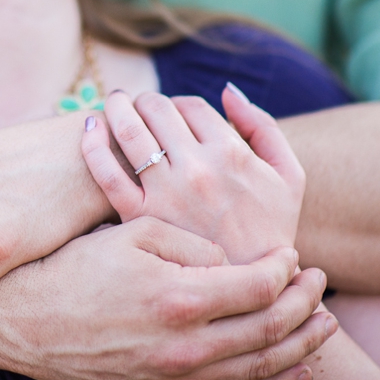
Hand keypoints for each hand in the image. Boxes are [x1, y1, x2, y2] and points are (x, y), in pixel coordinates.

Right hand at [0, 217, 337, 379]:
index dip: (283, 268)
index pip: (259, 286)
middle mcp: (185, 348)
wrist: (24, 321)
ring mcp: (176, 379)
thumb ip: (191, 243)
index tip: (290, 254)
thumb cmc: (74, 268)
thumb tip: (231, 261)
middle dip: (304, 304)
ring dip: (300, 345)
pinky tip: (291, 368)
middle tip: (320, 283)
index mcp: (179, 299)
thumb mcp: (131, 234)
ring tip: (322, 324)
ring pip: (260, 368)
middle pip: (271, 330)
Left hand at [81, 85, 304, 262]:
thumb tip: (228, 91)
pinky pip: (106, 172)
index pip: (190, 105)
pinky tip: (90, 128)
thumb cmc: (271, 230)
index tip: (171, 112)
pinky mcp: (139, 215)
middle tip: (137, 104)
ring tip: (114, 104)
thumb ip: (263, 126)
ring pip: (129, 131)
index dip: (178, 102)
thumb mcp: (289, 175)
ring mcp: (166, 192)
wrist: (252, 287)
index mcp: (232, 153)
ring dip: (117, 108)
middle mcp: (197, 167)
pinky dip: (92, 144)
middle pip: (157, 109)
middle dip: (145, 100)